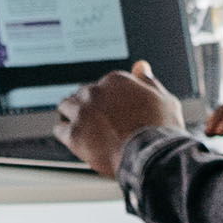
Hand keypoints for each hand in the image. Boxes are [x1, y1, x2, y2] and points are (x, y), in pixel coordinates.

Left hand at [57, 68, 184, 171]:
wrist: (151, 155)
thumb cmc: (161, 129)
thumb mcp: (163, 98)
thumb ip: (149, 81)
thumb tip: (141, 67)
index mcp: (116, 80)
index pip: (103, 84)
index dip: (108, 98)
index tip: (113, 110)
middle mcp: (95, 92)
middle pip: (82, 94)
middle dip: (89, 105)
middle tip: (99, 121)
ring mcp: (83, 113)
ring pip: (65, 106)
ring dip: (71, 114)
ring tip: (81, 127)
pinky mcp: (74, 134)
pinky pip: (59, 129)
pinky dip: (65, 134)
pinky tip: (75, 140)